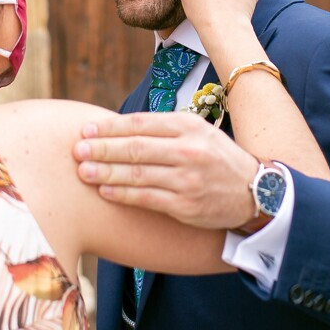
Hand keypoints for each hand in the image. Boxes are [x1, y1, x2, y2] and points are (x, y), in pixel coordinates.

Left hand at [75, 111, 257, 229]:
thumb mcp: (198, 133)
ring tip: (83, 171)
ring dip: (105, 172)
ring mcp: (187, 180)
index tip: (87, 130)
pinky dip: (122, 193)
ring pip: (137, 174)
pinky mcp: (186, 206)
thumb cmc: (216, 159)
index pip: (141, 124)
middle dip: (102, 149)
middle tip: (77, 150)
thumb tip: (117, 129)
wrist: (253, 192)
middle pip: (135, 148)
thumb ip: (164, 129)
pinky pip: (146, 198)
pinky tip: (104, 190)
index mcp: (189, 127)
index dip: (110, 127)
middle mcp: (189, 151)